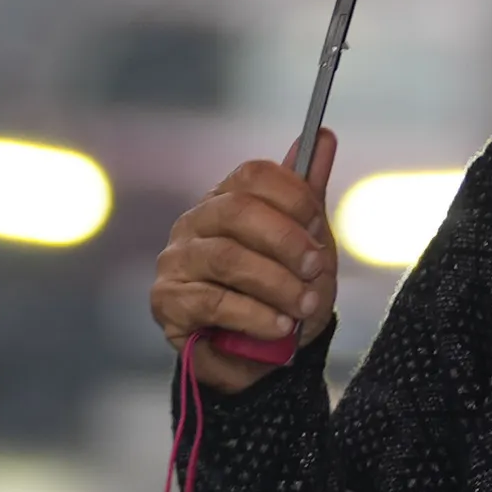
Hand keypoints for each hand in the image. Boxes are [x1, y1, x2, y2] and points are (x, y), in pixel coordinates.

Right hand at [152, 131, 338, 394]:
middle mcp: (194, 223)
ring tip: (305, 305)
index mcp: (225, 200)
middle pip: (237, 210)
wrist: (259, 356)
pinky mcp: (167, 302)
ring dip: (277, 283)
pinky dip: (255, 315)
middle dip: (286, 240)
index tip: (320, 225)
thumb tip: (324, 135)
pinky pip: (214, 302)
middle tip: (317, 267)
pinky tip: (280, 327)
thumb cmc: (278, 293)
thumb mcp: (303, 245)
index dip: (291, 195)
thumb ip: (307, 194)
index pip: (252, 175)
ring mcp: (176, 261)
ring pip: (227, 258)